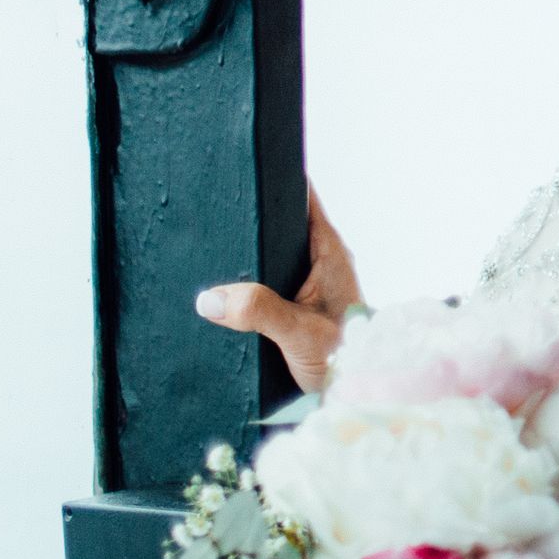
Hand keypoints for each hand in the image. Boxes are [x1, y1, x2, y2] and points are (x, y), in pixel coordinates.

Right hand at [195, 185, 362, 392]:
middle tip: (206, 205)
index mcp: (328, 251)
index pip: (303, 197)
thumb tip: (209, 297)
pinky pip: (266, 280)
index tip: (244, 163)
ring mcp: (308, 282)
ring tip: (201, 245)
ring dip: (245, 253)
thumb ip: (259, 311)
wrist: (358, 394)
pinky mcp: (296, 305)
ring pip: (271, 254)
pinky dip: (245, 280)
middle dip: (249, 216)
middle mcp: (320, 260)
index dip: (277, 176)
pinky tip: (217, 288)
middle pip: (280, 222)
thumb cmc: (343, 359)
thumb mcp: (298, 332)